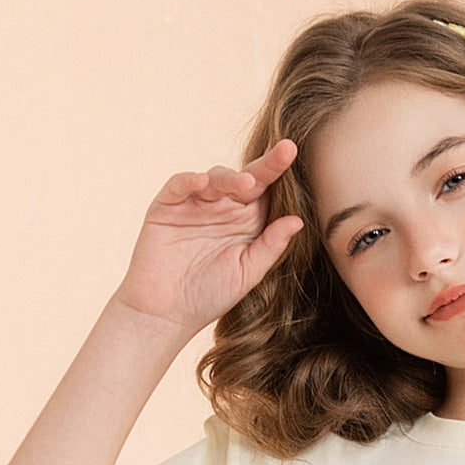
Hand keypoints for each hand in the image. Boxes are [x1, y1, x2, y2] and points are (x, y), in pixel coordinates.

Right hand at [114, 139, 303, 336]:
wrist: (166, 313)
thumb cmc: (209, 296)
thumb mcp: (247, 272)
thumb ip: (270, 246)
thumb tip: (298, 220)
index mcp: (246, 221)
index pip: (266, 192)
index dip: (278, 171)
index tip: (293, 152)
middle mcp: (222, 207)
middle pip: (245, 178)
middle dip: (265, 165)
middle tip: (285, 151)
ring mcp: (194, 204)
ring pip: (215, 177)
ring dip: (230, 177)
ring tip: (245, 183)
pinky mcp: (167, 206)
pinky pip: (179, 185)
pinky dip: (189, 180)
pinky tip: (203, 182)